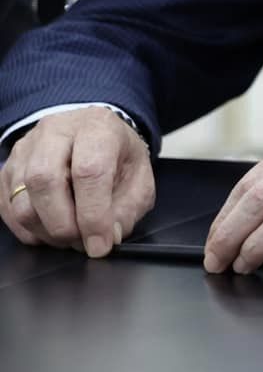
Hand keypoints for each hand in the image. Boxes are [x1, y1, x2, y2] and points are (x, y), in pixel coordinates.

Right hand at [0, 107, 154, 256]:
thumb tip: (110, 235)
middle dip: (64, 225)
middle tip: (82, 242)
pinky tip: (50, 230)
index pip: (89, 171)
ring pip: (21, 201)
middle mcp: (55, 132)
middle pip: (45, 182)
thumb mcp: (140, 176)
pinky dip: (28, 230)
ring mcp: (25, 150)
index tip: (100, 244)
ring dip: (45, 231)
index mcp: (97, 127)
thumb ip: (129, 207)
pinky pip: (7, 210)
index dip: (93, 215)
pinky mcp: (7, 170)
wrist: (91, 134)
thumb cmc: (117, 155)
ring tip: (69, 236)